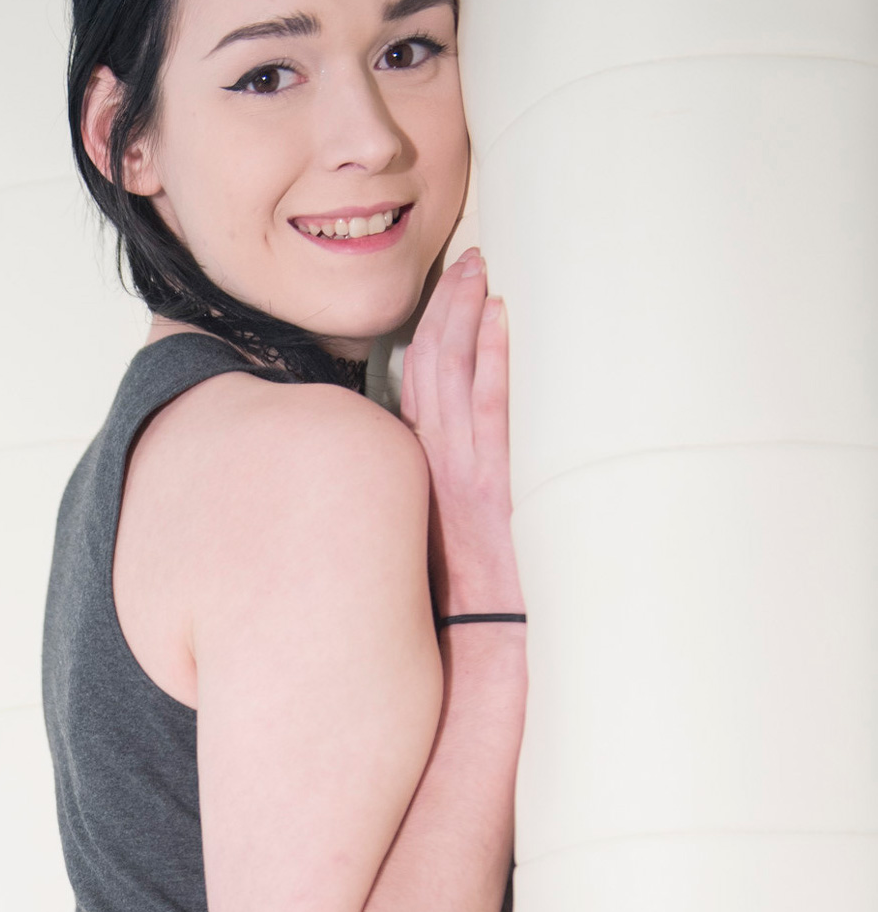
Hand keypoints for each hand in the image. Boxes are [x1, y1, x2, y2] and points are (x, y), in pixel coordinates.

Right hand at [400, 247, 523, 618]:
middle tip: (462, 260)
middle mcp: (428, 465)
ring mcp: (457, 473)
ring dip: (464, 315)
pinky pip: (488, 409)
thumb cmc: (450, 607)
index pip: (413, 387)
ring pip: (451, 375)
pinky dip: (491, 358)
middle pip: (428, 367)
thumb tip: (432, 468)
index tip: (440, 295)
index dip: (426, 335)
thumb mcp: (431, 539)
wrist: (467, 651)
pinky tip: (498, 318)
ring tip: (477, 267)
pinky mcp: (488, 488)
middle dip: (445, 307)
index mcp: (412, 473)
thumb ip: (430, 496)